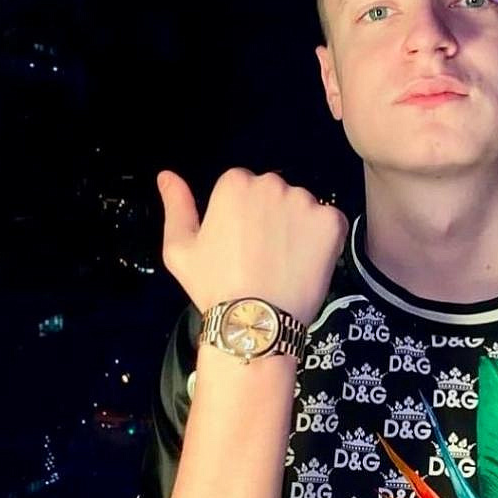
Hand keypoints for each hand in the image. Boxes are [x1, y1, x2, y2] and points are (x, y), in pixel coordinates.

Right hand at [157, 167, 348, 324]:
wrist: (256, 322)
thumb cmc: (215, 286)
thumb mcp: (179, 247)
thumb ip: (177, 205)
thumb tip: (166, 176)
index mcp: (235, 183)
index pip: (243, 186)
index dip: (241, 217)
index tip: (239, 243)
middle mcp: (272, 183)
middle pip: (275, 193)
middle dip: (270, 217)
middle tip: (261, 255)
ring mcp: (305, 201)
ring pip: (303, 208)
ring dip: (297, 228)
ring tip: (283, 263)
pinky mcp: (331, 221)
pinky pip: (330, 223)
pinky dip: (323, 241)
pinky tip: (305, 264)